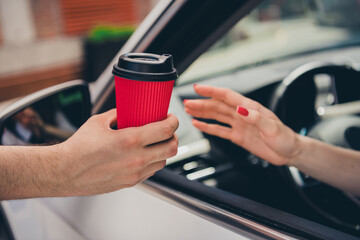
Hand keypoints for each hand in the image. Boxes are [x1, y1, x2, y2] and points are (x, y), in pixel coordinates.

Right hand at [56, 109, 178, 195]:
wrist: (65, 171)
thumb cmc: (78, 148)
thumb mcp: (99, 121)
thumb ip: (118, 114)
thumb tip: (128, 110)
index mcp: (130, 140)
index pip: (165, 130)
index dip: (173, 122)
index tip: (171, 118)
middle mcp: (136, 158)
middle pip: (172, 148)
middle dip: (174, 137)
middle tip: (168, 131)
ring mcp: (135, 173)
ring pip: (163, 162)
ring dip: (164, 150)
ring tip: (156, 143)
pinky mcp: (130, 183)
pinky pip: (151, 172)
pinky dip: (153, 162)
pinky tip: (145, 155)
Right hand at [184, 85, 300, 165]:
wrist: (288, 152)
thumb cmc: (285, 138)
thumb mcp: (272, 128)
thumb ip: (256, 118)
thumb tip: (241, 110)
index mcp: (250, 107)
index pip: (227, 96)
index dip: (211, 91)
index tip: (197, 88)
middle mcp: (242, 114)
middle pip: (218, 105)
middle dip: (201, 103)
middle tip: (186, 103)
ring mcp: (239, 125)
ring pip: (216, 116)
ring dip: (202, 112)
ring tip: (188, 110)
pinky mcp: (238, 136)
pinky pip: (220, 130)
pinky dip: (208, 127)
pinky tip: (199, 124)